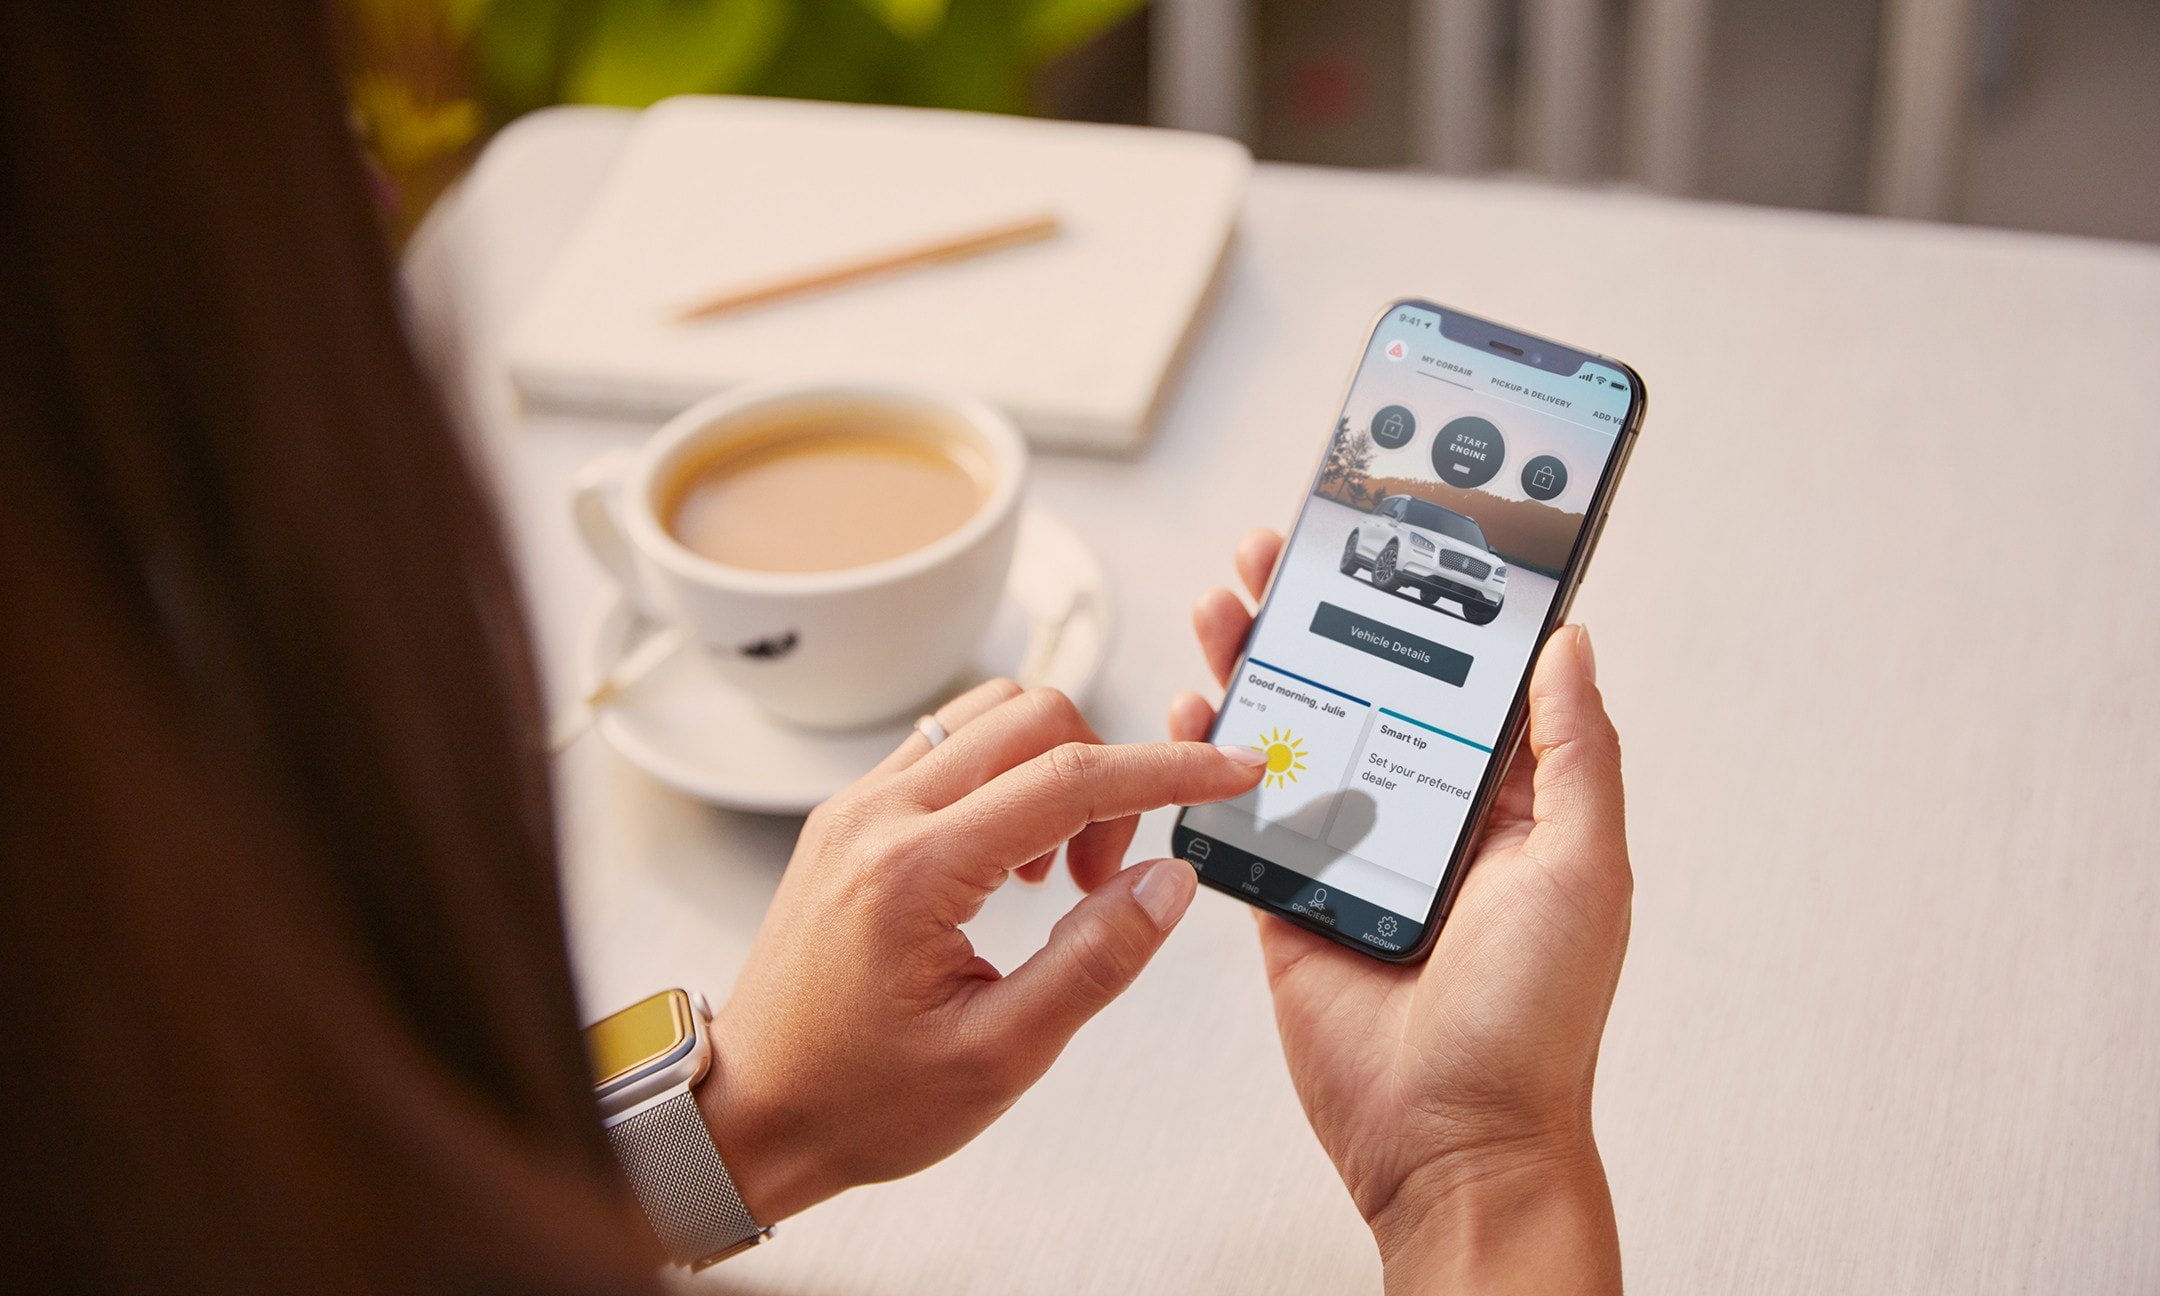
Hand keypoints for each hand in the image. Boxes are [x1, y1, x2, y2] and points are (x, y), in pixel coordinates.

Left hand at [699, 681, 1268, 1223]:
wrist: (750, 1114)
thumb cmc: (859, 1102)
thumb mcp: (999, 1056)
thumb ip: (1095, 961)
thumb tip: (1171, 882)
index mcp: (915, 871)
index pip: (1070, 779)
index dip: (1170, 769)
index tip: (1235, 770)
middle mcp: (877, 816)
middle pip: (1034, 718)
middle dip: (1107, 776)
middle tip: (1109, 878)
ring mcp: (857, 808)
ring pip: (989, 717)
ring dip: (1053, 770)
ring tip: (1054, 875)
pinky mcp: (850, 818)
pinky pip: (948, 749)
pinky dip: (1004, 780)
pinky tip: (1007, 866)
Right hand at [1171, 530, 1629, 1294]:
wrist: (1450, 1140)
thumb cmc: (1533, 1022)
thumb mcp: (1584, 869)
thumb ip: (1574, 753)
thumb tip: (1570, 644)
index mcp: (1503, 802)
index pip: (1454, 676)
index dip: (1420, 602)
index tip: (1388, 535)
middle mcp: (1422, 815)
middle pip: (1359, 687)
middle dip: (1315, 614)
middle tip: (1279, 551)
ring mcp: (1349, 852)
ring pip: (1293, 733)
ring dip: (1255, 666)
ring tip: (1223, 605)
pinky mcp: (1288, 897)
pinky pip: (1241, 810)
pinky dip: (1209, 756)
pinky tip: (1190, 709)